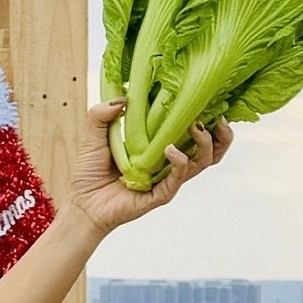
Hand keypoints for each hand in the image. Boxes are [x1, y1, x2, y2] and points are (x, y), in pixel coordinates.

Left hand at [72, 99, 229, 231]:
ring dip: (205, 143)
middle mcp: (170, 162)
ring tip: (196, 126)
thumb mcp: (93, 136)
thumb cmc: (90, 171)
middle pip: (211, 149)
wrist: (81, 204)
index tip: (211, 98)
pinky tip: (171, 150)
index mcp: (162, 145)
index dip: (207, 116)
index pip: (193, 130)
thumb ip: (101, 115)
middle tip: (218, 116)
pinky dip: (180, 162)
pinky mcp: (160, 194)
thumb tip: (123, 98)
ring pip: (202, 162)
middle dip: (221, 133)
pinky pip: (178, 178)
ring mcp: (168, 179)